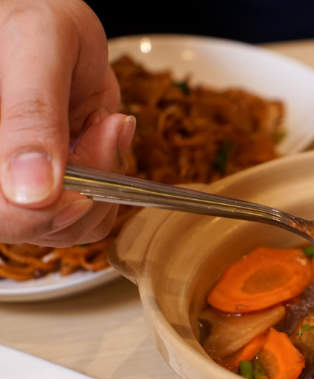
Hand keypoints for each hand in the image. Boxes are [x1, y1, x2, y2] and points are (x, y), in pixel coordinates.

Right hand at [0, 0, 133, 246]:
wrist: (44, 9)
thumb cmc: (28, 9)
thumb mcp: (34, 45)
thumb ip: (31, 115)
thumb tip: (32, 194)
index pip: (3, 214)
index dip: (45, 211)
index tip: (86, 174)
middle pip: (30, 227)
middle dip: (83, 190)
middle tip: (103, 127)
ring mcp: (15, 179)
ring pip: (63, 225)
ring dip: (101, 183)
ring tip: (101, 123)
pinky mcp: (47, 181)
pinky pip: (84, 213)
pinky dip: (109, 182)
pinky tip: (103, 134)